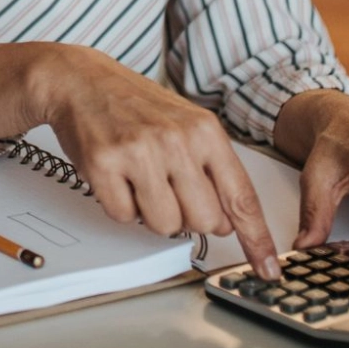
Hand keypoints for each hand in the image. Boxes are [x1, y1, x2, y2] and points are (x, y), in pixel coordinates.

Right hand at [34, 47, 282, 279]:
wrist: (81, 80)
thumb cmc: (135, 105)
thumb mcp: (187, 125)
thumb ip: (212, 171)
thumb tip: (227, 223)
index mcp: (205, 131)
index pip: (241, 197)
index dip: (256, 239)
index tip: (267, 267)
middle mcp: (176, 140)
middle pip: (204, 221)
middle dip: (188, 218)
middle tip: (169, 190)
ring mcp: (139, 152)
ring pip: (164, 225)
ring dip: (152, 214)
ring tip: (140, 180)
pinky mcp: (103, 163)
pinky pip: (124, 216)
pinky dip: (121, 205)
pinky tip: (117, 176)